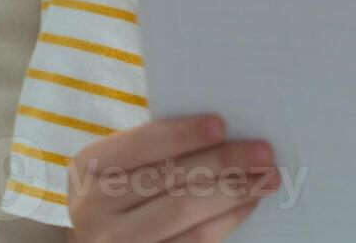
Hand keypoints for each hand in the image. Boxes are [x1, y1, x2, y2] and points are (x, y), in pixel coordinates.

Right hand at [66, 113, 280, 241]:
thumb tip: (225, 130)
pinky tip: (247, 204)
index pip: (142, 145)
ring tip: (267, 178)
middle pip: (170, 180)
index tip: (222, 124)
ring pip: (185, 213)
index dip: (183, 135)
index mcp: (89, 167)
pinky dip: (226, 221)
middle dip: (224, 163)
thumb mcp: (118, 165)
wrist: (99, 240)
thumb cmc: (119, 190)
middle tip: (264, 152)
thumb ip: (155, 149)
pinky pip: (194, 242)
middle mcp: (95, 209)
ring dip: (234, 193)